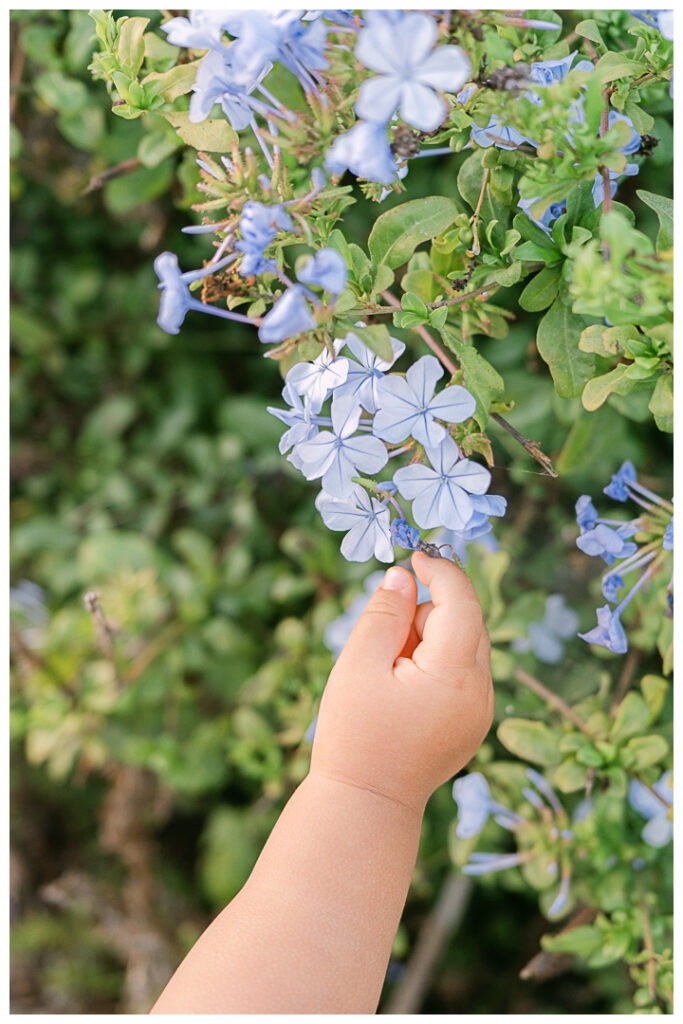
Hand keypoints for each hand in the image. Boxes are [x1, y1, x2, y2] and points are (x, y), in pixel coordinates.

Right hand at [310, 551, 493, 812]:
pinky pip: (463, 673)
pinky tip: (404, 690)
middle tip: (385, 637)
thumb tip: (404, 574)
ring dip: (431, 639)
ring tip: (390, 672)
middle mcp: (481, 693)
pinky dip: (437, 663)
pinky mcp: (474, 722)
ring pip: (466, 646)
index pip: (463, 603)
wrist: (366, 805)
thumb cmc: (354, 735)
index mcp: (455, 677)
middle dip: (428, 613)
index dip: (440, 571)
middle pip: (467, 622)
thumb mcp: (358, 665)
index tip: (413, 555)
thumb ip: (384, 614)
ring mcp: (482, 711)